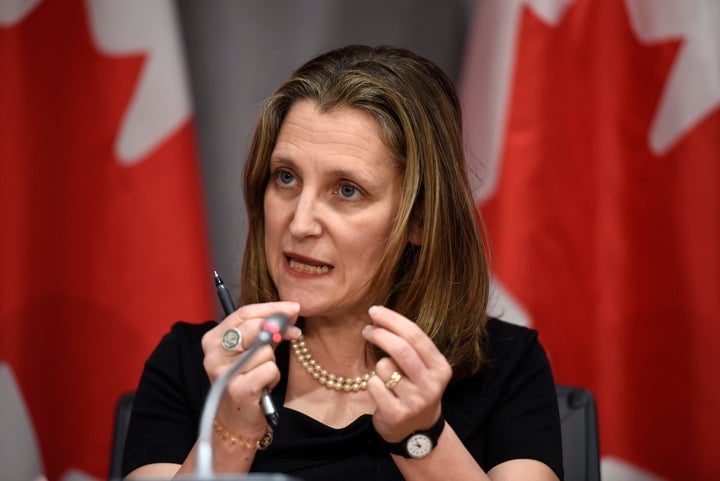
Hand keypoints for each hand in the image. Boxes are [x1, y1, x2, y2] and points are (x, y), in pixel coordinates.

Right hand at [201, 301, 300, 436]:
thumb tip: (290, 312)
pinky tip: (265, 385)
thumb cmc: (246, 380)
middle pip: (254, 328)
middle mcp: (214, 354)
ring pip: (265, 350)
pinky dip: (273, 376)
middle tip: (294, 333)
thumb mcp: (251, 350)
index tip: (293, 307)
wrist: (237, 420)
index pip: (243, 313)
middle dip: (279, 329)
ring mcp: (224, 372)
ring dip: (272, 361)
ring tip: (264, 374)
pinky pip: (269, 369)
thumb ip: (266, 330)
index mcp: (213, 339)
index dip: (271, 308)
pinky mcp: (238, 390)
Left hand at [362, 305, 451, 442]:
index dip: (393, 320)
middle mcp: (431, 384)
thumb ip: (408, 344)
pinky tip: (381, 391)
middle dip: (380, 334)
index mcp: (440, 367)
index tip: (375, 311)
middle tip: (367, 330)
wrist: (416, 429)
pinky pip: (374, 385)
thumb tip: (379, 315)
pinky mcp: (397, 414)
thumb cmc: (415, 387)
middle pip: (401, 349)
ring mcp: (415, 401)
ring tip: (385, 376)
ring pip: (385, 367)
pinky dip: (372, 383)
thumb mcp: (423, 367)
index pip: (416, 335)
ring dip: (378, 366)